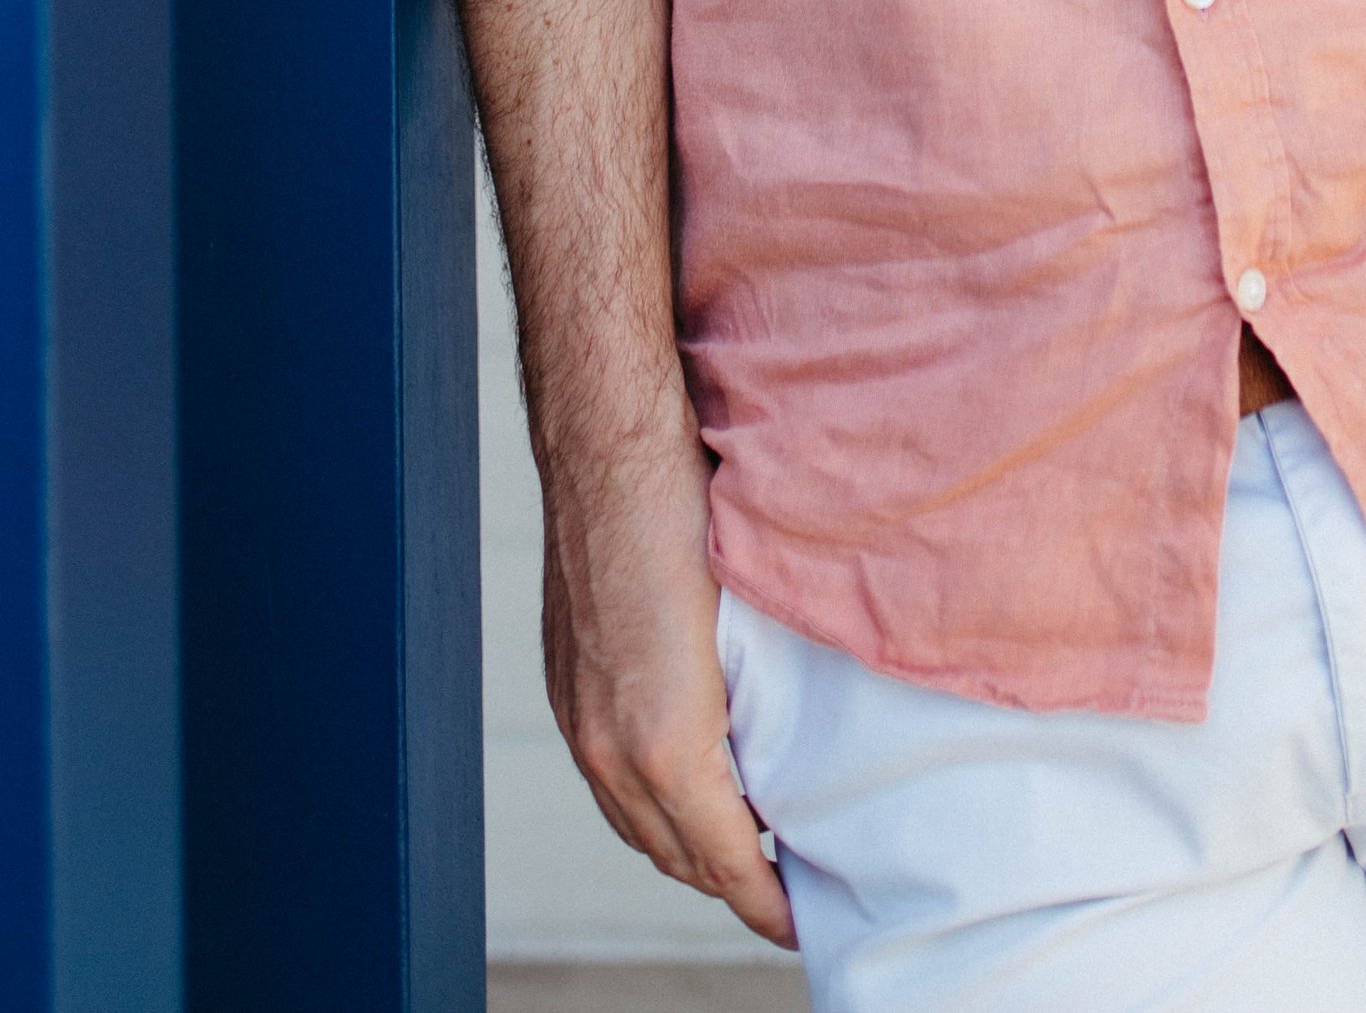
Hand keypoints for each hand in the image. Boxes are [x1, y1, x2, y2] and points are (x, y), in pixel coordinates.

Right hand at [539, 453, 795, 949]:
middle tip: (784, 884)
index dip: (766, 903)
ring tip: (743, 840)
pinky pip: (608, 778)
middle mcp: (610, 748)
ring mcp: (577, 719)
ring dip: (687, 844)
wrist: (609, 447)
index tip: (802, 918)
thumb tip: (798, 755)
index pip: (724, 863)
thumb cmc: (693, 516)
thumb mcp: (755, 620)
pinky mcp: (563, 686)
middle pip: (676, 858)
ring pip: (635, 824)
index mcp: (667, 744)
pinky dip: (650, 799)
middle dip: (730, 882)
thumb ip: (769, 709)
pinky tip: (687, 776)